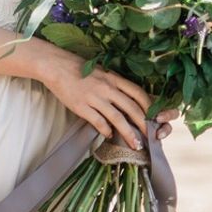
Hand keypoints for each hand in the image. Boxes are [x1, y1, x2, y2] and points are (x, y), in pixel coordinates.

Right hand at [34, 45, 153, 150]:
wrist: (57, 66)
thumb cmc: (80, 69)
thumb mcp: (102, 73)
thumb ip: (116, 86)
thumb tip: (130, 102)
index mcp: (114, 78)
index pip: (138, 94)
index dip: (149, 108)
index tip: (155, 120)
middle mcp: (107, 87)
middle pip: (132, 108)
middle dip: (144, 125)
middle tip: (151, 138)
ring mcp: (94, 97)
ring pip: (118, 118)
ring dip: (129, 134)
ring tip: (136, 145)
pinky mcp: (82, 106)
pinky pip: (99, 122)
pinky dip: (106, 131)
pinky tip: (109, 136)